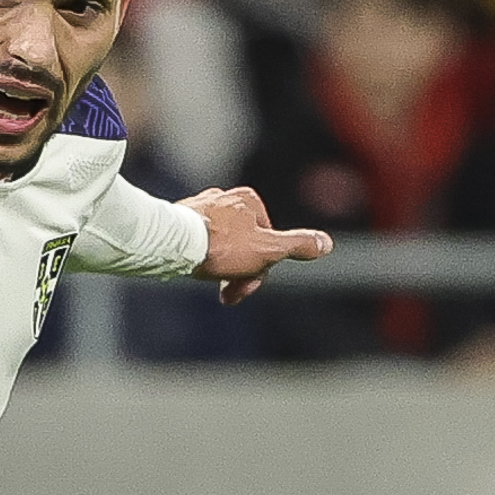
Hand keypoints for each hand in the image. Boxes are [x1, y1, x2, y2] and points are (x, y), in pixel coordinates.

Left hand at [179, 186, 333, 304]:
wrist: (169, 243)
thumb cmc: (218, 246)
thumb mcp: (267, 250)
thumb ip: (297, 246)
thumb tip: (325, 244)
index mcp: (248, 200)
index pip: (266, 241)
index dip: (260, 271)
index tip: (244, 289)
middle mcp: (223, 198)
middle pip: (242, 243)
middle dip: (238, 273)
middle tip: (227, 296)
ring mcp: (198, 207)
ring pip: (219, 245)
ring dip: (217, 269)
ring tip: (204, 277)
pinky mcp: (176, 219)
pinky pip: (195, 242)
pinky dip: (197, 259)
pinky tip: (188, 267)